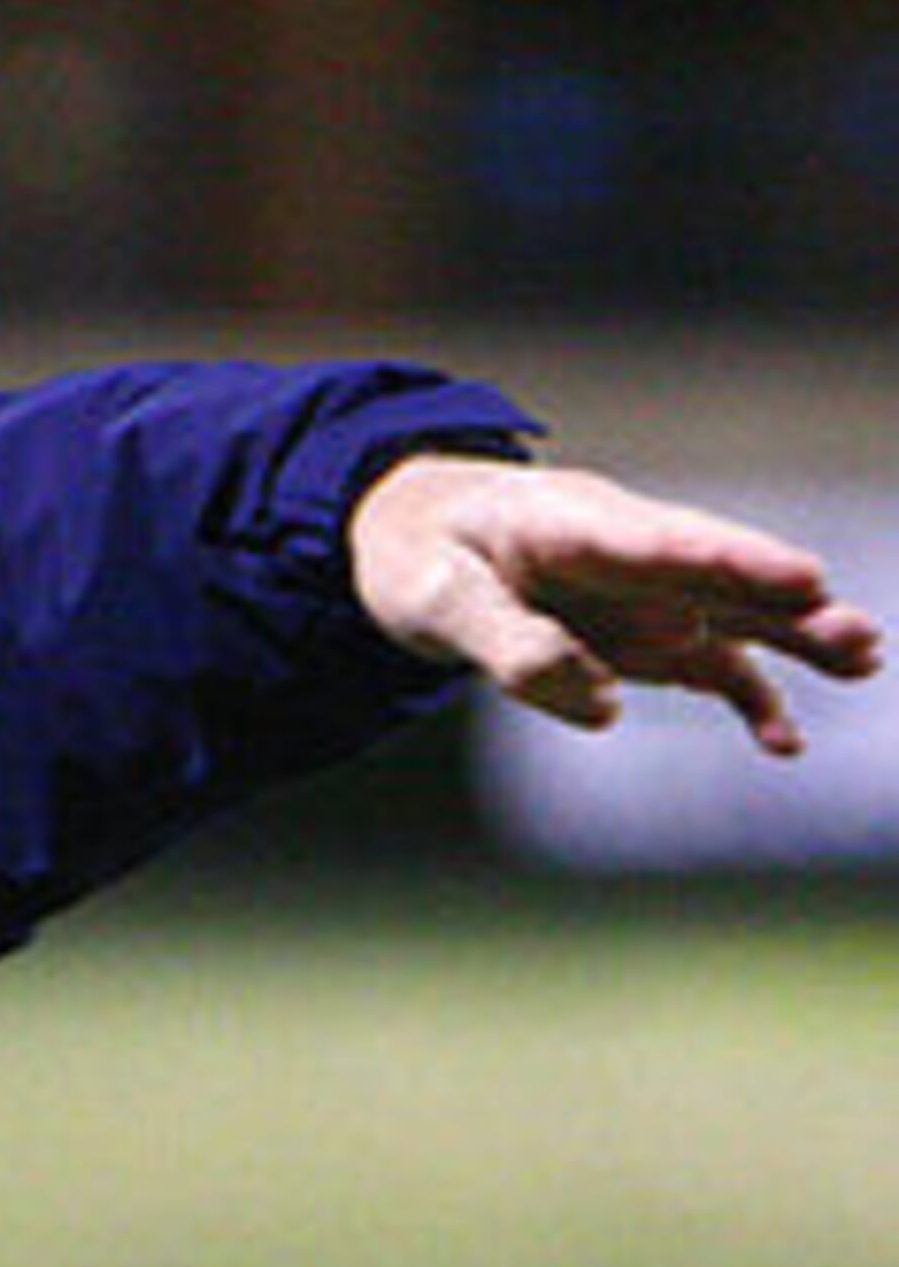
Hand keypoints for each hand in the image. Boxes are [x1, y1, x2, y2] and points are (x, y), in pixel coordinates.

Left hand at [349, 455, 881, 756]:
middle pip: (714, 575)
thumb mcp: (429, 595)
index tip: (800, 575)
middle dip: (782, 599)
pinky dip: (751, 700)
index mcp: (564, 522)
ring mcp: (646, 594)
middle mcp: (625, 553)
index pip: (654, 543)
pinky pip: (713, 667)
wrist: (412, 533)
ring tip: (862, 656)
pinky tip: (784, 744)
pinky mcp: (652, 635)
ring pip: (736, 613)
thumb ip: (506, 643)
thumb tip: (604, 702)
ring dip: (797, 636)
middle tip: (854, 631)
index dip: (726, 561)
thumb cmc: (420, 552)